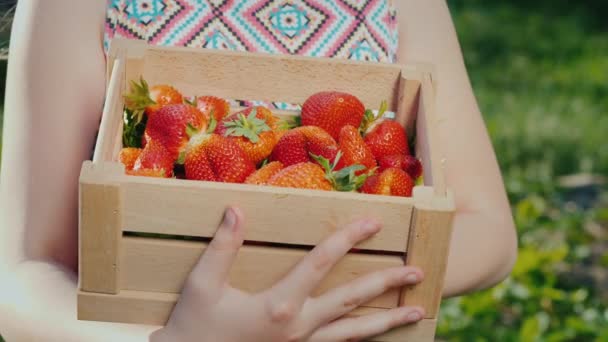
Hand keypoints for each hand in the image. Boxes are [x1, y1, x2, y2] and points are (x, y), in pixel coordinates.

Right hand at [150, 207, 424, 341]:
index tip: (374, 223)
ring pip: (354, 332)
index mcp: (279, 305)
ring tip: (419, 313)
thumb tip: (236, 209)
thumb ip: (222, 247)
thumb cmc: (195, 327)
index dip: (348, 239)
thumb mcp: (202, 285)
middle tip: (417, 272)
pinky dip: (362, 341)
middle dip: (387, 284)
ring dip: (389, 321)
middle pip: (352, 300)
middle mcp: (299, 327)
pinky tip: (379, 336)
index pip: (321, 263)